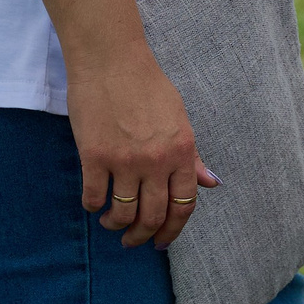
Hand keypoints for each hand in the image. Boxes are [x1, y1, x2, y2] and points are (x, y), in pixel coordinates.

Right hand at [66, 47, 217, 248]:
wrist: (113, 62)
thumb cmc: (148, 88)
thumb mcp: (180, 120)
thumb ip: (192, 156)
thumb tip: (211, 183)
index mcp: (182, 150)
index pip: (184, 205)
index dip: (172, 230)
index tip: (161, 240)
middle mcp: (157, 160)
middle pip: (153, 215)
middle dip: (142, 236)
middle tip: (132, 241)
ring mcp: (124, 160)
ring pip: (121, 214)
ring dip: (115, 226)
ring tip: (111, 223)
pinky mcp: (94, 156)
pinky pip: (93, 198)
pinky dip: (93, 208)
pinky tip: (94, 204)